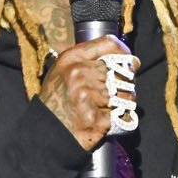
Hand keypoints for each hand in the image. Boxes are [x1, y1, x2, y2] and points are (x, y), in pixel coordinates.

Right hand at [39, 35, 135, 150]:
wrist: (46, 133)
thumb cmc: (56, 101)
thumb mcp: (62, 70)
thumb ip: (86, 59)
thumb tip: (124, 56)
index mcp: (71, 58)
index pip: (108, 44)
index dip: (124, 53)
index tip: (131, 61)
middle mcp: (80, 73)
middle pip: (120, 73)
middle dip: (120, 85)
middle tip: (105, 96)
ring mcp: (89, 95)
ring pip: (126, 94)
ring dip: (121, 103)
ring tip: (102, 109)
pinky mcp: (98, 117)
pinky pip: (122, 114)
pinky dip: (118, 119)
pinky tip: (102, 120)